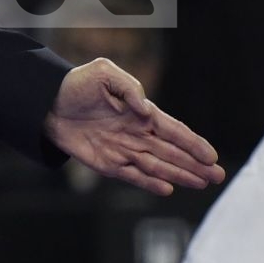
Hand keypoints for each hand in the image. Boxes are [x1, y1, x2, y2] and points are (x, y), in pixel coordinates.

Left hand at [43, 58, 223, 195]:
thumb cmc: (76, 84)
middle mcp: (136, 134)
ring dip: (180, 175)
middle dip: (195, 164)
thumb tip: (146, 111)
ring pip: (158, 166)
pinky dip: (149, 183)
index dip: (193, 143)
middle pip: (171, 152)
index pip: (172, 130)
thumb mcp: (103, 73)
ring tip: (201, 184)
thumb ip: (129, 88)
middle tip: (217, 176)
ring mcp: (123, 150)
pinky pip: (133, 176)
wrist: (46, 103)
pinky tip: (168, 189)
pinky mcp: (107, 163)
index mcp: (140, 113)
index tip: (212, 155)